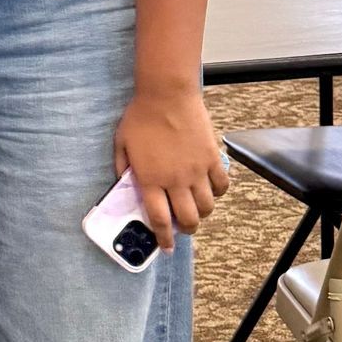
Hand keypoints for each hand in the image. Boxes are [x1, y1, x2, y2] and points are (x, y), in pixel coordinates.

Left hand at [114, 87, 228, 249]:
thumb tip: (124, 185)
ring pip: (207, 207)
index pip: (159, 219)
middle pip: (188, 219)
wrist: (166, 95)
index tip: (166, 247)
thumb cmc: (140, 117)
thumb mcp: (120, 143)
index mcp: (150, 180)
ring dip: (202, 213)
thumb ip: (122, 168)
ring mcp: (196, 171)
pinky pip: (221, 186)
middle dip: (186, 229)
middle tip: (183, 227)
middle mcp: (175, 181)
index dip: (163, 238)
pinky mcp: (212, 158)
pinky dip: (218, 193)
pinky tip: (210, 189)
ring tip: (196, 209)